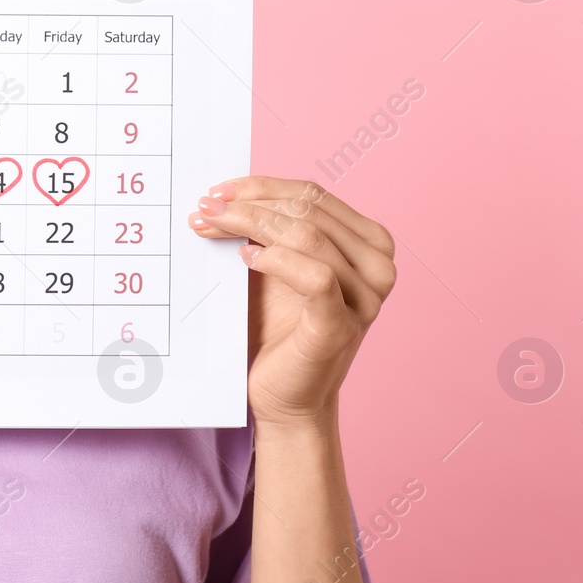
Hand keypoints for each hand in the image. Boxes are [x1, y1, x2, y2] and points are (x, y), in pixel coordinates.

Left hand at [188, 176, 396, 425]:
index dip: (260, 186)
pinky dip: (276, 259)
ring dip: (250, 224)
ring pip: (309, 235)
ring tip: (212, 228)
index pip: (312, 194)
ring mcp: (365, 297)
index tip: (215, 191)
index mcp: (368, 243)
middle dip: (249, 204)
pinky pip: (314, 276)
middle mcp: (377, 265)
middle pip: (308, 208)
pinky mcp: (342, 325)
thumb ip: (269, 227)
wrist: (283, 395)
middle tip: (204, 209)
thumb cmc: (277, 329)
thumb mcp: (275, 266)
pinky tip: (246, 259)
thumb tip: (225, 192)